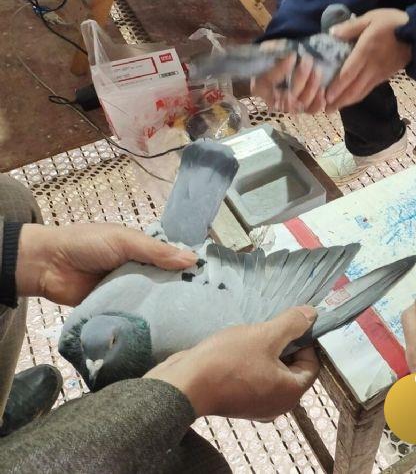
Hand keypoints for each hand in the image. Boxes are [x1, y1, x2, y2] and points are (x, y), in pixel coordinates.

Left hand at [16, 223, 196, 305]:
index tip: (213, 283)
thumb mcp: (124, 241)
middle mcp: (139, 270)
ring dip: (165, 307)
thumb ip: (156, 252)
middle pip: (166, 283)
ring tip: (192, 320)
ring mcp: (128, 290)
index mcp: (143, 250)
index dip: (191, 269)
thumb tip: (193, 259)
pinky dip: (146, 319)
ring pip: (153, 300)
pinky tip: (165, 329)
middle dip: (182, 292)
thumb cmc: (86, 243)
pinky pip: (135, 313)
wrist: (47, 265)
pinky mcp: (116, 308)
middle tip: (207, 307)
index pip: (173, 260)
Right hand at [146, 306, 319, 418]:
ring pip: (272, 372)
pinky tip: (237, 349)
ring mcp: (256, 406)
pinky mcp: (238, 402)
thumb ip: (292, 324)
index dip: (305, 341)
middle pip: (292, 369)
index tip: (289, 324)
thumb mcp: (264, 335)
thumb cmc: (228, 361)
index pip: (312, 364)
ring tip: (250, 337)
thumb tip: (312, 314)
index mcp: (291, 393)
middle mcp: (278, 405)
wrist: (182, 386)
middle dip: (284, 346)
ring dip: (266, 352)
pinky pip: (254, 378)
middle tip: (267, 328)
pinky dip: (251, 363)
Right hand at [250, 41, 326, 113]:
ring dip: (311, 87)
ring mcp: (289, 106)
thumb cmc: (275, 58)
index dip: (281, 70)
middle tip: (308, 59)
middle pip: (287, 94)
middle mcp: (273, 100)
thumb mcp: (271, 52)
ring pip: (300, 102)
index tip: (292, 56)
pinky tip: (322, 93)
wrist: (283, 67)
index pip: (269, 80)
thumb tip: (291, 54)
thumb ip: (276, 53)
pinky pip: (309, 110)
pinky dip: (317, 103)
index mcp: (260, 86)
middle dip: (300, 76)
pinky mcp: (301, 108)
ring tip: (317, 70)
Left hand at [326, 9, 410, 110]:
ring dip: (348, 102)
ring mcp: (379, 74)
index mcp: (365, 52)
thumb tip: (332, 34)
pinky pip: (368, 89)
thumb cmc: (393, 23)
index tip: (326, 97)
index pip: (349, 74)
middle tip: (327, 110)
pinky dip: (358, 97)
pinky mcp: (385, 77)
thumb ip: (351, 27)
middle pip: (354, 88)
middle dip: (340, 101)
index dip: (337, 87)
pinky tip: (351, 99)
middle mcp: (371, 67)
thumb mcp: (370, 18)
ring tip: (335, 109)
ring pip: (361, 92)